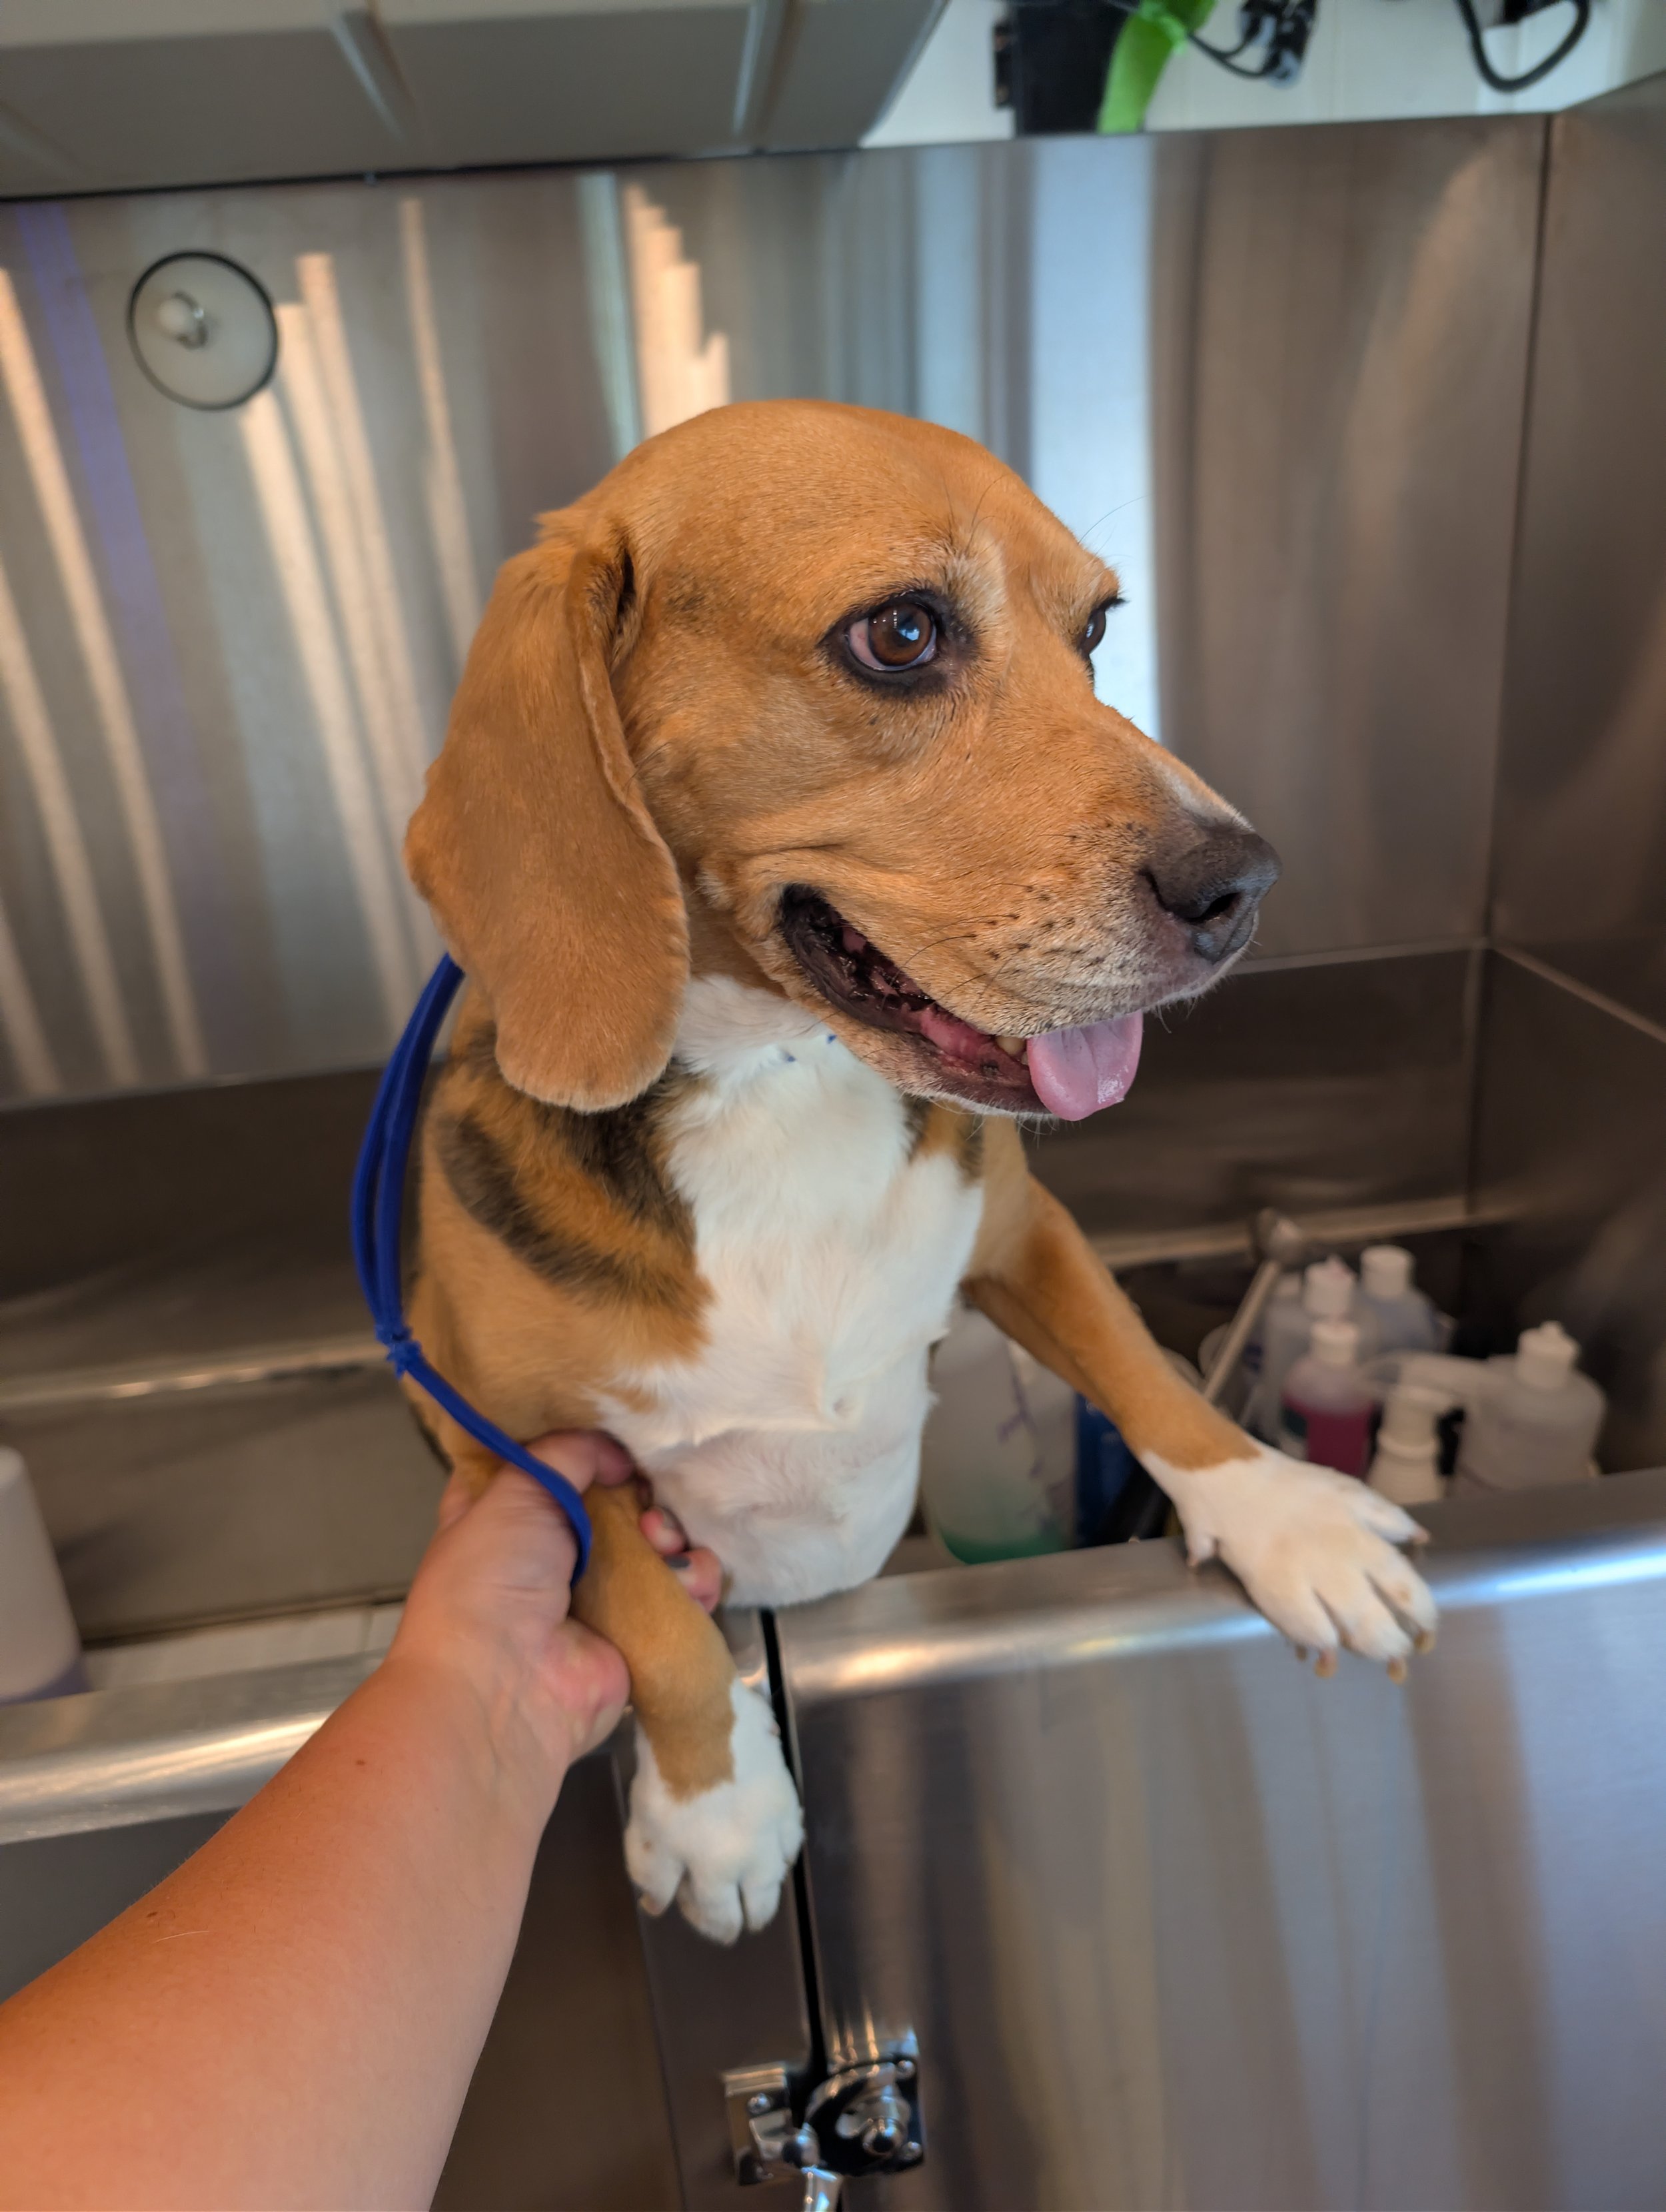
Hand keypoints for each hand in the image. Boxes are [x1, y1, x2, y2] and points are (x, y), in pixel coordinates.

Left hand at [388, 1433, 721, 1808]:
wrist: (503, 1689)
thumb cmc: (489, 1581)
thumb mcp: (513, 1492)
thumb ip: (566, 1452)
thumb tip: (617, 1452)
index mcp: (505, 1513)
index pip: (551, 1463)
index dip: (584, 1443)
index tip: (614, 1429)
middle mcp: (551, 1550)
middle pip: (615, 1497)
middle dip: (639, 1487)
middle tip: (643, 1489)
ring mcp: (597, 1592)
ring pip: (655, 1541)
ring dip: (670, 1531)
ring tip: (658, 1539)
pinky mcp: (636, 1628)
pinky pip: (680, 1591)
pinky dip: (693, 1578)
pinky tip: (684, 1577)